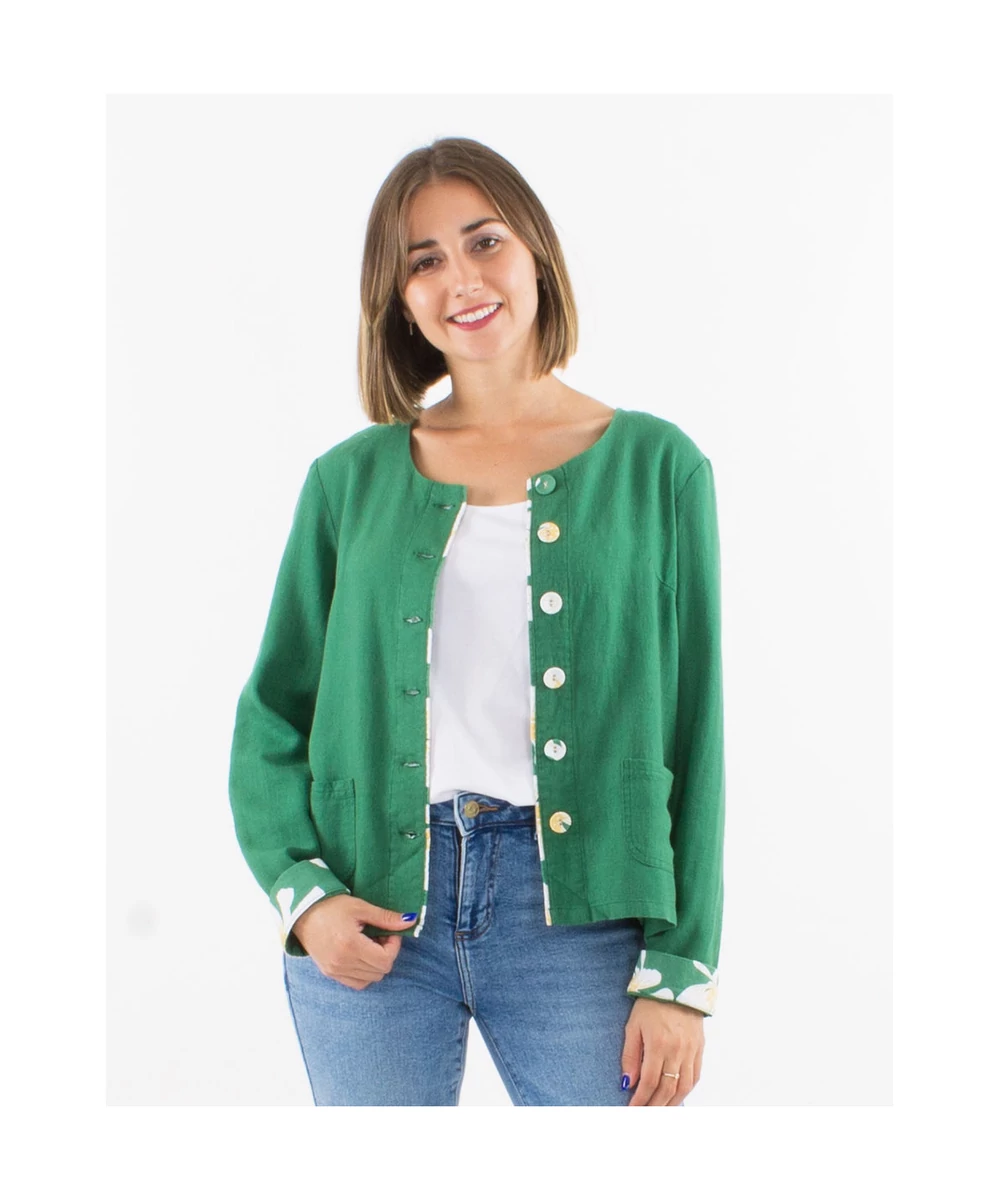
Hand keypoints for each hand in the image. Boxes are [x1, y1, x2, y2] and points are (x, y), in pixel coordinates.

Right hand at [291, 894, 416, 989]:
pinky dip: (364, 972)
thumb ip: (386, 918)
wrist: (303, 911)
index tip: (389, 931)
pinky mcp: (329, 973)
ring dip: (375, 964)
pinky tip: (360, 954)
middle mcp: (342, 963)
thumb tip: (410, 921)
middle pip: (380, 971)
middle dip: (386, 953)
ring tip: (369, 944)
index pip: (385, 960)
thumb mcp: (361, 907)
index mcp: (350, 945)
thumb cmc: (332, 906)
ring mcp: (334, 970)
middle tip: (379, 935)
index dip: (394, 946)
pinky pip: (356, 983)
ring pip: (370, 979)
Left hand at [621, 998, 704, 1105]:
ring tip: (660, 1111)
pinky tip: (677, 1097)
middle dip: (654, 1106)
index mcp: (658, 1044)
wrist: (678, 984)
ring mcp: (691, 1050)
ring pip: (683, 1087)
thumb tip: (628, 1082)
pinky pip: (695, 1076)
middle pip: (667, 1089)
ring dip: (671, 1103)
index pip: (649, 1081)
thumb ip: (631, 1055)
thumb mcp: (633, 1026)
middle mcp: (677, 1050)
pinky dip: (686, 1090)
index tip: (632, 1109)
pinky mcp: (700, 1048)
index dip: (640, 1099)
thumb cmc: (651, 1004)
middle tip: (644, 1115)